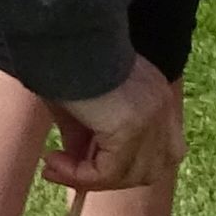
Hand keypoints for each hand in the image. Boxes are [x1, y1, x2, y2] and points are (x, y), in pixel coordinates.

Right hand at [43, 58, 183, 196]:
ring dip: (91, 179)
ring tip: (55, 167)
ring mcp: (152, 117)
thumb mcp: (79, 105)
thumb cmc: (63, 60)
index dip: (128, 164)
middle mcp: (162, 106)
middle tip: (70, 171)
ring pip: (132, 174)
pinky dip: (80, 176)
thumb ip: (85, 137)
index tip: (83, 162)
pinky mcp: (131, 126)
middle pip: (156, 166)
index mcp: (157, 95)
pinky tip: (54, 164)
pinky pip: (110, 172)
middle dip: (115, 177)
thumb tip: (75, 163)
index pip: (162, 148)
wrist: (62, 36)